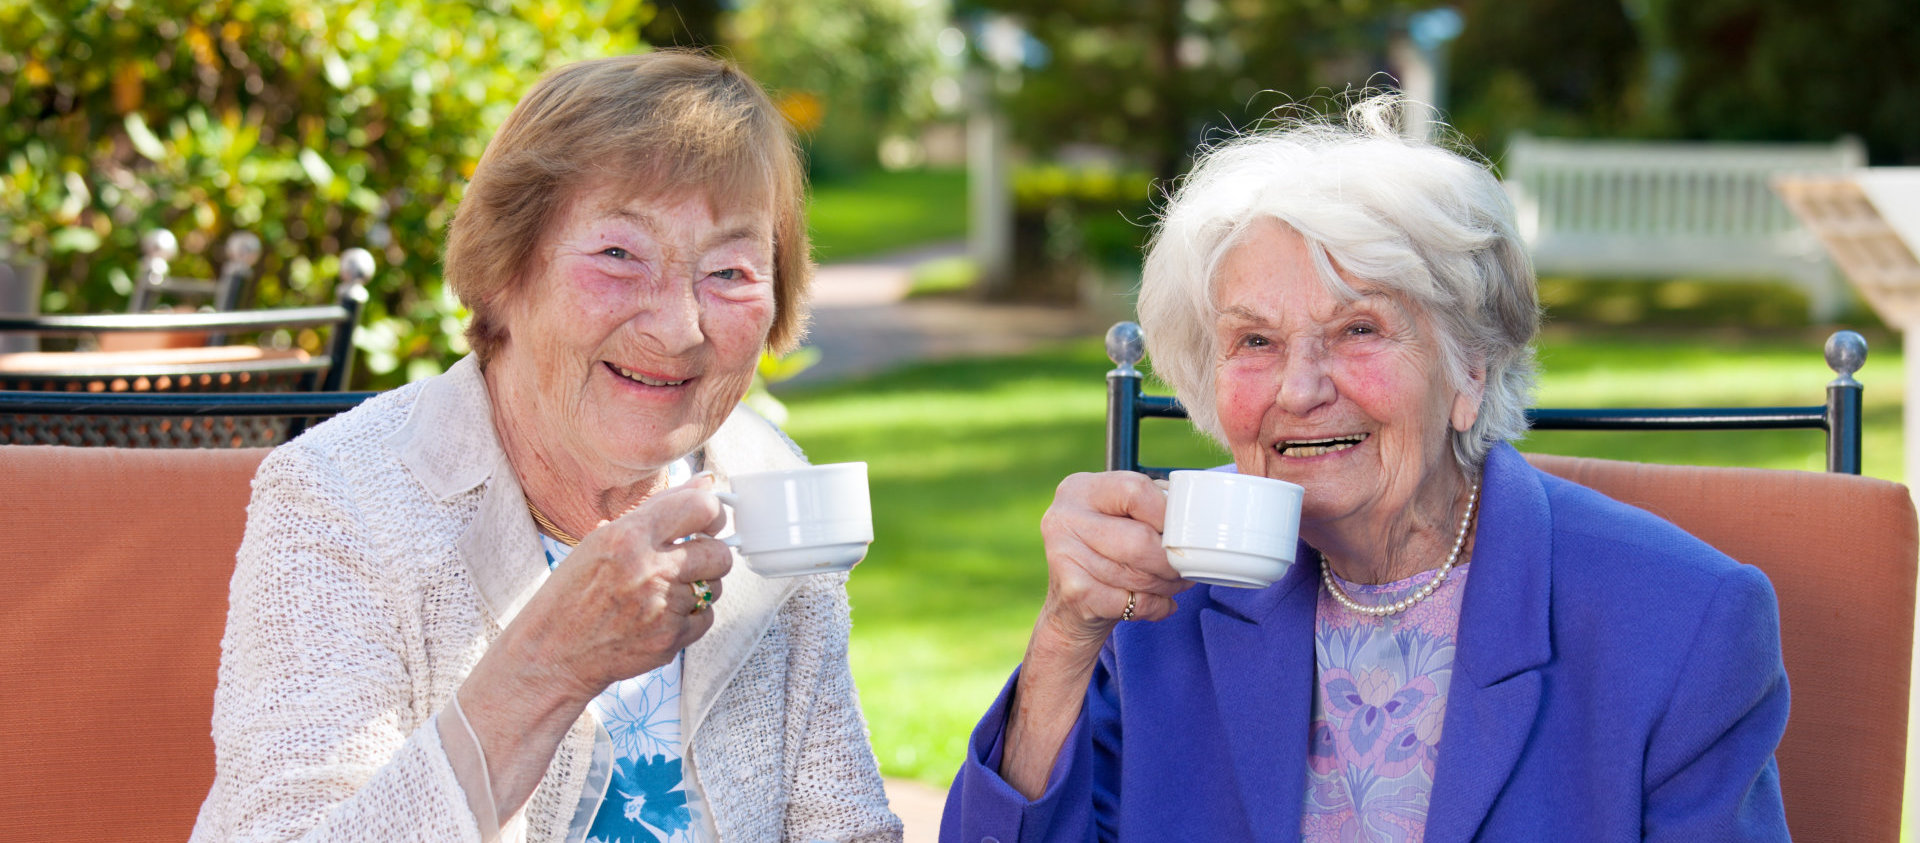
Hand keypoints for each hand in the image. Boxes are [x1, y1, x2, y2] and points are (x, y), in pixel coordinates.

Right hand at [503, 474, 733, 703]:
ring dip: (699, 588)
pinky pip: (706, 618)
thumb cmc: (574, 593)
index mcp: (628, 536)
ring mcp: (662, 608)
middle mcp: (649, 570)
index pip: (700, 508)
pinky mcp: (670, 639)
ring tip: (665, 591)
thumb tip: (705, 483)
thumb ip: (659, 508)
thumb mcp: (603, 539)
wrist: (554, 652)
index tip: (708, 522)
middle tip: (691, 560)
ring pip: (714, 587)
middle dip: (711, 555)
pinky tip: (662, 616)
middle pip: (719, 553)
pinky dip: (691, 617)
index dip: (712, 514)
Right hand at [1035, 471, 1187, 648]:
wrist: (1071, 609)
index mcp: (1080, 489)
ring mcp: (1063, 554)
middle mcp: (1064, 517)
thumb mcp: (1119, 520)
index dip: (1168, 514)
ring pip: (1138, 573)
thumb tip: (1194, 515)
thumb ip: (1150, 507)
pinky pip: (1131, 601)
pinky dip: (1154, 606)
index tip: (1182, 531)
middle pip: (1140, 538)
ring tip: (1173, 585)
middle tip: (1184, 568)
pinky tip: (1157, 604)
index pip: (1136, 490)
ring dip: (1166, 585)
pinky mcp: (1073, 591)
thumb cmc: (1106, 555)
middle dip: (1170, 560)